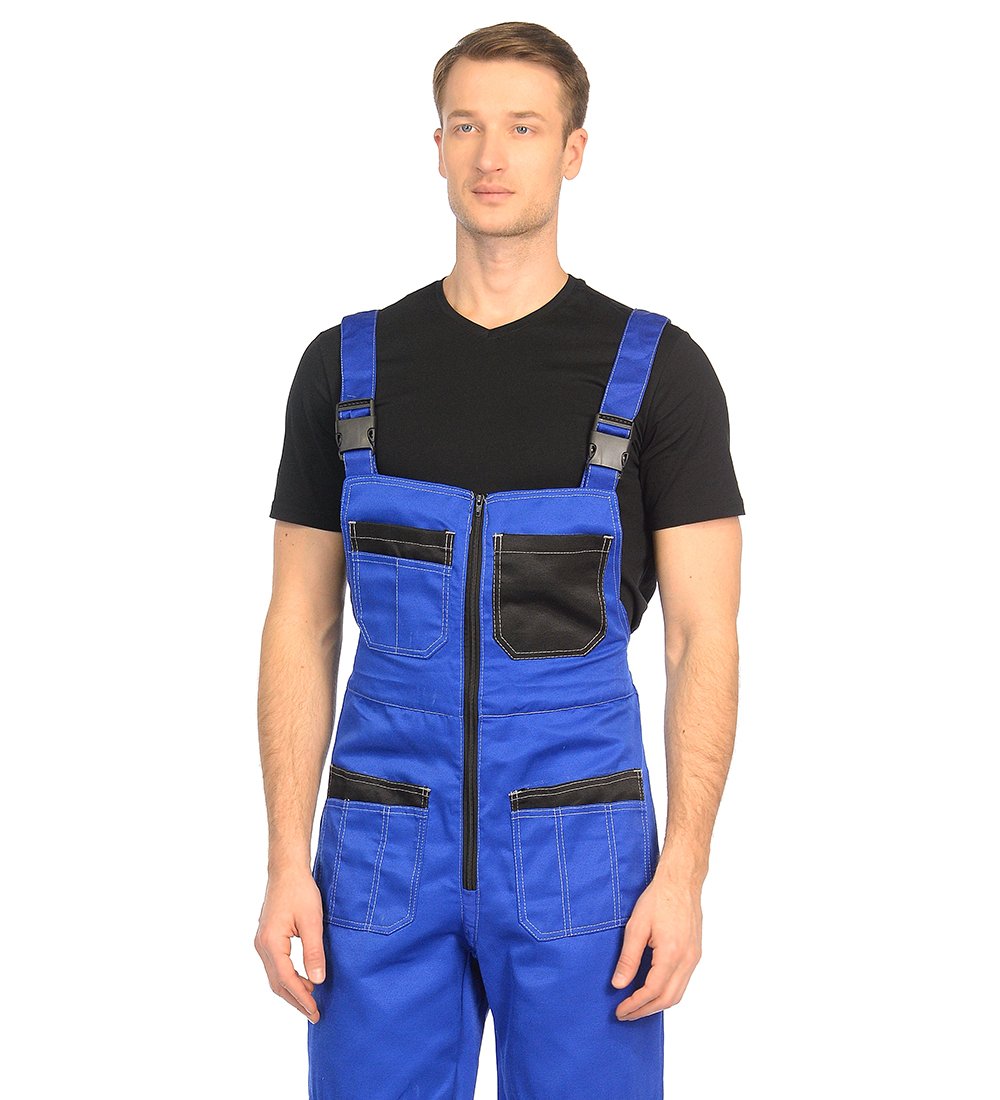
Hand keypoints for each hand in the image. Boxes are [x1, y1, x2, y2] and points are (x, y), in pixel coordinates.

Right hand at [254, 866, 326, 1022]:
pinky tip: (303, 980)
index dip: (301, 998)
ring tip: (311, 1001)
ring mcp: (262, 942)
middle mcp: (261, 945)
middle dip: (296, 1001)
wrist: (286, 870)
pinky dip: (288, 978)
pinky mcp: (266, 938)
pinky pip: (275, 966)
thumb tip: (317, 981)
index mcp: (271, 943)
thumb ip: (314, 951)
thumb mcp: (312, 920)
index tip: (315, 1011)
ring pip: (275, 976)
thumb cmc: (300, 891)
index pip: (286, 980)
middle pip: (277, 983)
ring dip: (291, 991)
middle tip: (314, 1014)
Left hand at [610, 872, 702, 1019]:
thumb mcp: (636, 926)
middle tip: (625, 1014)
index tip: (620, 1011)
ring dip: (657, 1004)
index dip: (634, 1005)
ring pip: (678, 993)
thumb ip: (628, 958)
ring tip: (637, 1006)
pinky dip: (667, 992)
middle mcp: (687, 960)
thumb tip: (618, 985)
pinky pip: (683, 982)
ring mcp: (694, 958)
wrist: (681, 882)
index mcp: (671, 954)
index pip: (652, 991)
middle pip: (667, 999)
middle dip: (645, 1010)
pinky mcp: (695, 954)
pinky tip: (653, 990)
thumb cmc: (658, 899)